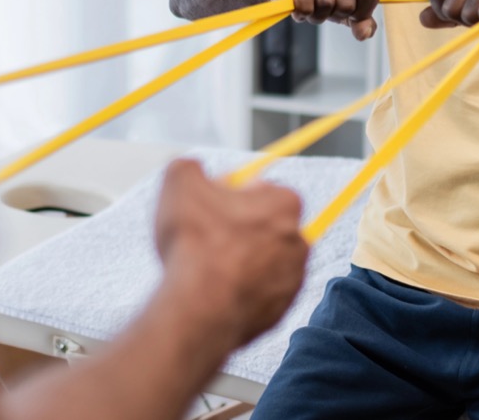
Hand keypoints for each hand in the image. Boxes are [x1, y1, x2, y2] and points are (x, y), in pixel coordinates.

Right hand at [153, 160, 307, 349]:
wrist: (199, 311)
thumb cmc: (194, 244)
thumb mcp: (180, 180)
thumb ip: (190, 167)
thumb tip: (192, 171)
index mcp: (285, 202)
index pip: (260, 187)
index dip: (230, 194)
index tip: (208, 206)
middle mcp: (298, 241)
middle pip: (264, 225)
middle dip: (238, 229)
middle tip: (205, 237)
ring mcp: (292, 280)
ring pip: (262, 261)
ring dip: (239, 261)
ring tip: (206, 267)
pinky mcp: (280, 312)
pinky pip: (258, 293)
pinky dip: (239, 291)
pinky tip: (214, 292)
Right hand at [263, 0, 380, 39]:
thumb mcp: (348, 8)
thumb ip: (363, 21)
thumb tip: (364, 33)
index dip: (361, 11)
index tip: (350, 13)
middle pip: (348, 3)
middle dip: (336, 14)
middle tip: (326, 7)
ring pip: (326, 4)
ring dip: (318, 15)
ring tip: (312, 6)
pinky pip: (306, 2)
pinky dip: (303, 12)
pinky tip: (300, 7)